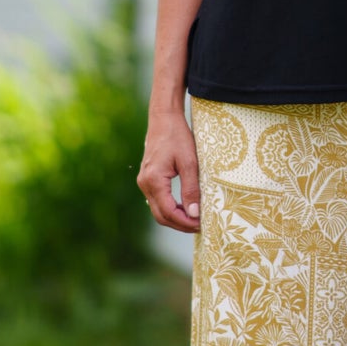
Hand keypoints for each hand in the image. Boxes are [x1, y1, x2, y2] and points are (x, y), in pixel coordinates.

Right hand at [137, 105, 201, 232]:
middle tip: (200, 226)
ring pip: (158, 210)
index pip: (168, 212)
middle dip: (180, 224)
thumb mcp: (189, 162)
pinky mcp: (148, 179)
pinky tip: (185, 208)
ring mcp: (144, 182)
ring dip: (175, 218)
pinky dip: (171, 208)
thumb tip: (194, 214)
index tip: (202, 225)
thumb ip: (191, 189)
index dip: (185, 222)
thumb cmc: (178, 137)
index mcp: (154, 180)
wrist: (164, 119)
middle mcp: (145, 183)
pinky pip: (157, 201)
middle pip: (161, 215)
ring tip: (195, 219)